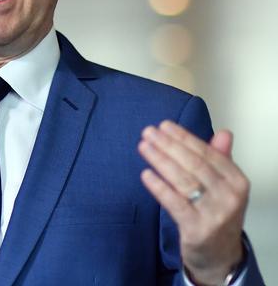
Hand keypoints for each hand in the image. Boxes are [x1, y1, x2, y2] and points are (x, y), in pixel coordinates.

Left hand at [138, 121, 248, 284]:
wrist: (219, 255)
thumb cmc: (217, 214)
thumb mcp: (224, 187)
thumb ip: (221, 159)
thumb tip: (224, 133)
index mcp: (237, 181)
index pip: (207, 153)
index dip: (184, 137)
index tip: (164, 126)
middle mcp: (229, 196)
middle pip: (194, 164)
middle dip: (168, 145)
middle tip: (148, 132)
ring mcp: (214, 214)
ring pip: (183, 180)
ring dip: (160, 160)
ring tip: (143, 146)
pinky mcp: (197, 229)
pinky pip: (174, 203)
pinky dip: (159, 187)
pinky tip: (145, 174)